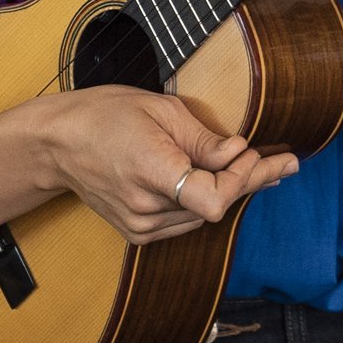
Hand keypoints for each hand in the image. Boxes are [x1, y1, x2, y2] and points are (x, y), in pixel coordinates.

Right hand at [34, 86, 296, 243]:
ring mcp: (140, 225)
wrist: (59, 143)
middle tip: (283, 162)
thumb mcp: (161, 110)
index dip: (243, 178)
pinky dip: (202, 200)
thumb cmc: (106, 115)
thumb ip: (203, 138)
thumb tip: (238, 152)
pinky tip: (215, 180)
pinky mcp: (137, 232)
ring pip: (203, 215)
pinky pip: (184, 220)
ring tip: (252, 167)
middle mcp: (146, 208)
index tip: (258, 154)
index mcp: (152, 171)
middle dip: (248, 180)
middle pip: (215, 206)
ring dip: (227, 190)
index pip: (215, 197)